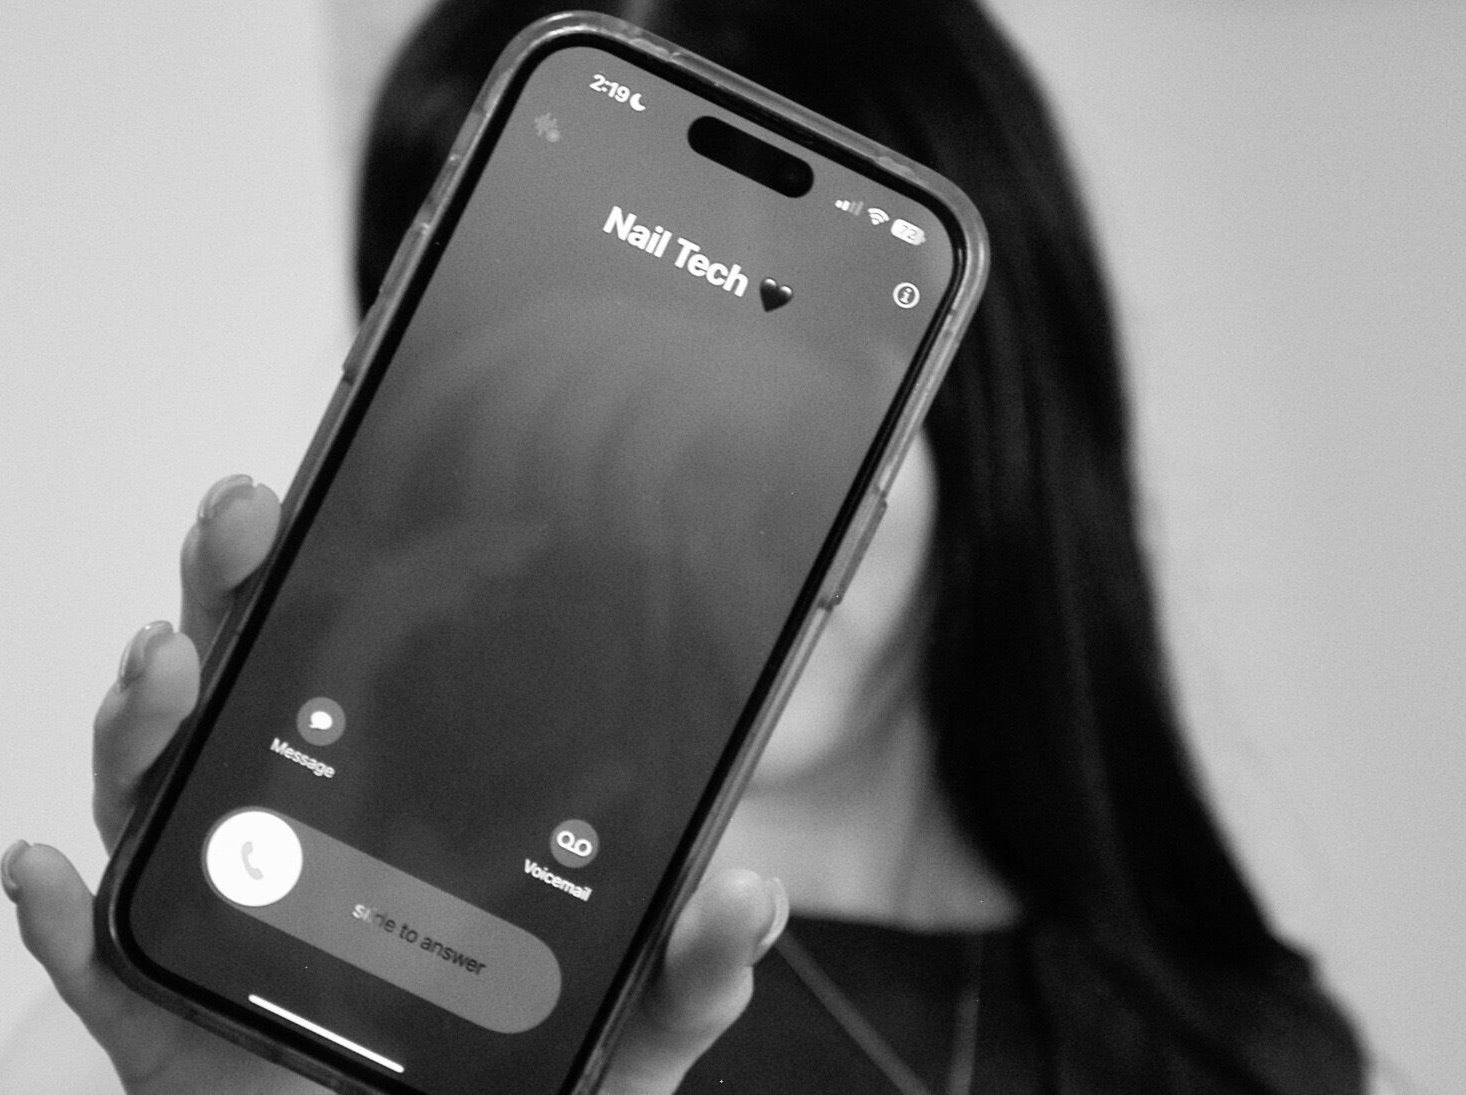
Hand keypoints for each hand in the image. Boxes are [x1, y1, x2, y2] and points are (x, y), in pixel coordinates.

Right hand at [4, 475, 786, 1094]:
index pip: (361, 671)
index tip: (344, 490)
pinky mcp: (164, 1015)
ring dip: (145, 719)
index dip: (340, 577)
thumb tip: (746, 897)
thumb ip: (685, 970)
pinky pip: (95, 959)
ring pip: (158, 796)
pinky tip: (45, 864)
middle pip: (246, 692)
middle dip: (233, 592)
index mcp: (400, 808)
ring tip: (166, 662)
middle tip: (251, 520)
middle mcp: (301, 839)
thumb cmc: (511, 1090)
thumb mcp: (622, 1023)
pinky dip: (58, 914)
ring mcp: (225, 916)